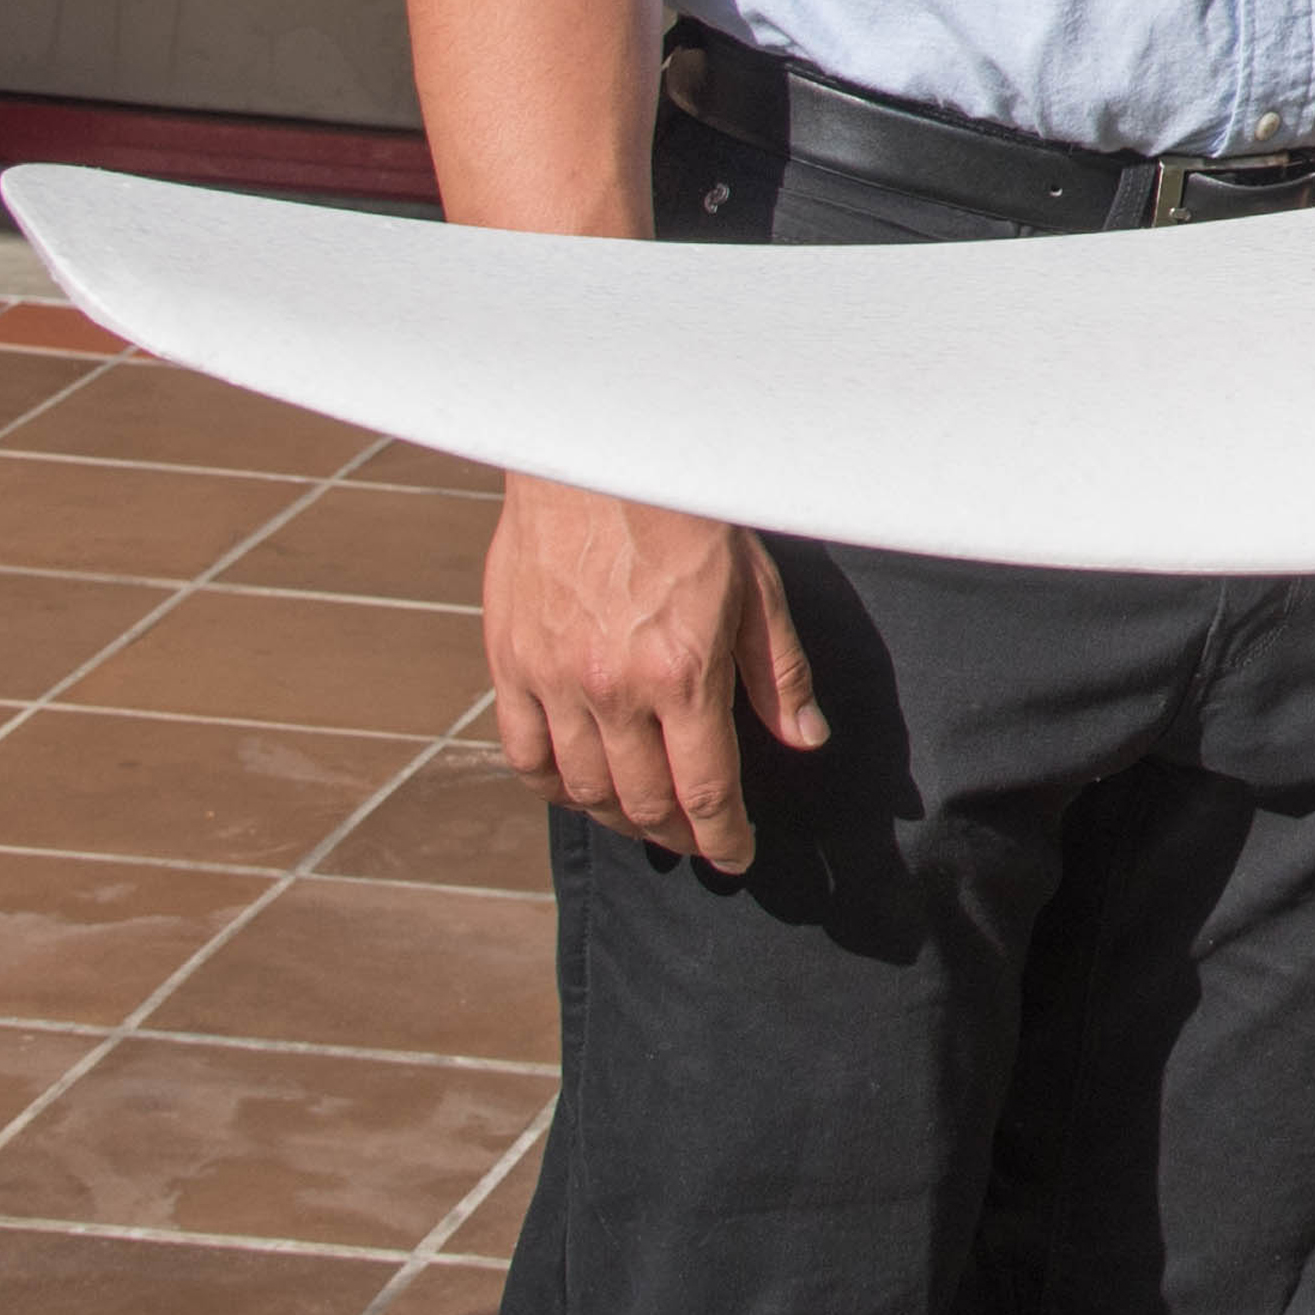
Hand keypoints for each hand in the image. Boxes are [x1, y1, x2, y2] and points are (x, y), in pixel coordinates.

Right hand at [483, 475, 825, 870]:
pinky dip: (552, 786)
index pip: (707, 790)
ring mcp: (553, 681)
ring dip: (619, 820)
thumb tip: (805, 740)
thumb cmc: (689, 514)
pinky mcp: (509, 663)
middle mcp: (613, 691)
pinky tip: (578, 792)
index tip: (737, 857)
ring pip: (582, 789)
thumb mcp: (757, 588)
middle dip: (676, 835)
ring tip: (646, 824)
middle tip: (695, 843)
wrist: (599, 457)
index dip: (724, 836)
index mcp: (682, 675)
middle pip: (643, 802)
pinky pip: (523, 753)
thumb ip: (779, 673)